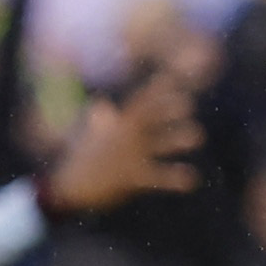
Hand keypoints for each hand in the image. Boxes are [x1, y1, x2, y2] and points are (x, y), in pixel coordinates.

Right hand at [37, 69, 202, 212]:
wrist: (67, 189)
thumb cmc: (80, 161)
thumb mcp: (89, 135)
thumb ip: (100, 119)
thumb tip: (101, 104)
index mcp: (120, 126)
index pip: (141, 102)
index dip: (158, 88)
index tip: (175, 77)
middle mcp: (126, 138)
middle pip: (149, 119)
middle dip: (167, 109)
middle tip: (189, 103)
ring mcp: (129, 157)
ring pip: (158, 145)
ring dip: (177, 140)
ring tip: (198, 136)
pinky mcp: (132, 179)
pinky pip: (157, 178)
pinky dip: (175, 179)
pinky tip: (192, 179)